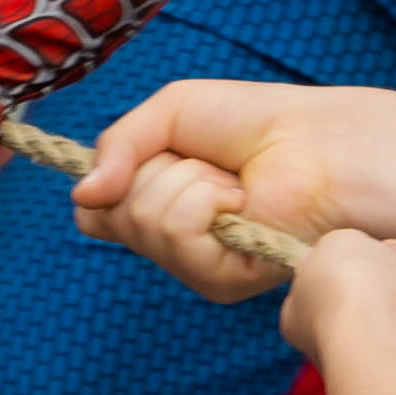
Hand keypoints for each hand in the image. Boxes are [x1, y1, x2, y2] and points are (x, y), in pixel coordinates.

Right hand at [72, 80, 359, 300]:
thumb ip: (116, 146)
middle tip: (206, 163)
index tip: (137, 156)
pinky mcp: (219, 281)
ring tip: (231, 182)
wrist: (314, 141)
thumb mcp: (168, 113)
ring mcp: (191, 265)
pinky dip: (206, 200)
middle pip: (108, 214)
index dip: (102, 185)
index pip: (92, 215)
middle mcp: (166, 242)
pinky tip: (241, 202)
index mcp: (152, 205)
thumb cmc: (254, 123)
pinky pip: (176, 233)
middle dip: (155, 168)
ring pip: (141, 220)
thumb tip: (81, 196)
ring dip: (188, 180)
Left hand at [276, 228, 395, 394]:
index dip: (347, 254)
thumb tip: (366, 258)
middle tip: (387, 266)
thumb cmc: (348, 288)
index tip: (347, 254)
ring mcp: (393, 334)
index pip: (331, 270)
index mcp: (308, 307)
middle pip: (383, 267)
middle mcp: (349, 324)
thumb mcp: (333, 243)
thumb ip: (346, 244)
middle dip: (392, 258)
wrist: (386, 333)